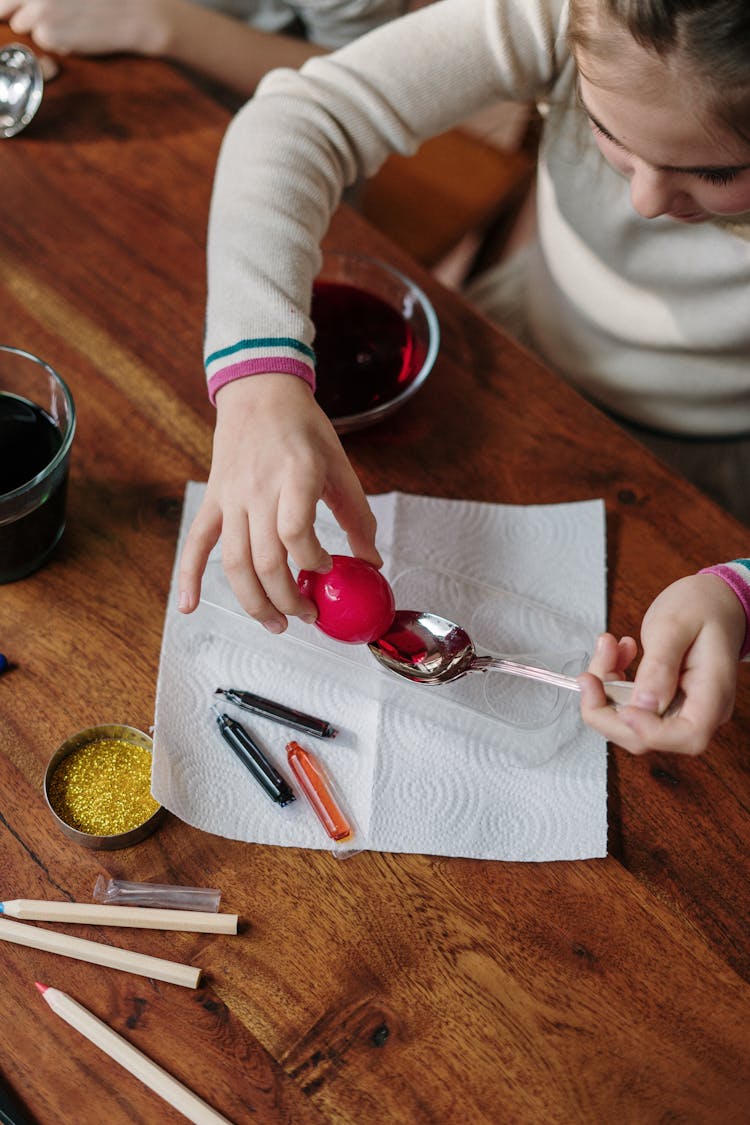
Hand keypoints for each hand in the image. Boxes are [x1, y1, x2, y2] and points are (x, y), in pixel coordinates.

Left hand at [0, 0, 172, 55]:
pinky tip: (76, 33)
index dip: (8, 6)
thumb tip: (16, 8)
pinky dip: (56, 42)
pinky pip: (42, 43)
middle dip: (23, 14)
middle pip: (7, 10)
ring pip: (24, 27)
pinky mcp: (48, 34)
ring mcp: (37, 11)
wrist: (133, 12)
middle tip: (52, 15)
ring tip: (68, 21)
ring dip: (40, 28)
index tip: (14, 11)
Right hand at [177, 374, 380, 632]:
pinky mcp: (213, 500)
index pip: (296, 533)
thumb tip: (372, 562)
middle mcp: (258, 489)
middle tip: (308, 615)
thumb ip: (358, 516)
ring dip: (254, 602)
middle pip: (266, 560)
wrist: (259, 390)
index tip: (329, 567)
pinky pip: (196, 543)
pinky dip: (188, 577)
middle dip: (288, 599)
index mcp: (294, 476)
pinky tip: (189, 607)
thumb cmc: (303, 428)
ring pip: (235, 563)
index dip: (313, 561)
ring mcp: (230, 497)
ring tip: (275, 624)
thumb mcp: (340, 465)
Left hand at [578, 574, 745, 754]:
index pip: (686, 736)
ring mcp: (679, 708)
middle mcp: (698, 710)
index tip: (620, 707)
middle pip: (647, 737)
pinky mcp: (661, 701)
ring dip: (605, 689)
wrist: (713, 600)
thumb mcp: (674, 625)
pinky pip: (628, 705)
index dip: (647, 731)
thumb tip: (643, 705)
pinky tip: (618, 653)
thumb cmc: (701, 606)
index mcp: (712, 693)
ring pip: (628, 721)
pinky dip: (612, 682)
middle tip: (591, 672)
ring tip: (609, 646)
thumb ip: (660, 665)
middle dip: (607, 707)